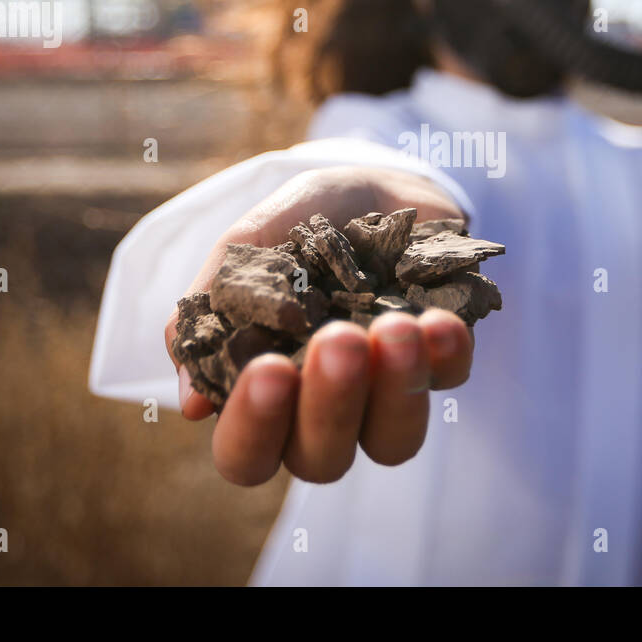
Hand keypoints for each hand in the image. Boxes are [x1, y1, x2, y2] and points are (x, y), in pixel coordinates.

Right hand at [163, 165, 475, 485]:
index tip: (268, 370)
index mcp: (265, 395)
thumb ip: (215, 310)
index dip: (253, 429)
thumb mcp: (248, 246)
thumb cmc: (298, 222)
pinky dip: (445, 353)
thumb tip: (192, 403)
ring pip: (393, 441)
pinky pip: (450, 381)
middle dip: (330, 403)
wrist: (373, 182)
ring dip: (395, 389)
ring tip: (397, 326)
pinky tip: (437, 319)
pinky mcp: (443, 366)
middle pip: (321, 459)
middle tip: (339, 338)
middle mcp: (323, 411)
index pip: (246, 453)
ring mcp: (386, 396)